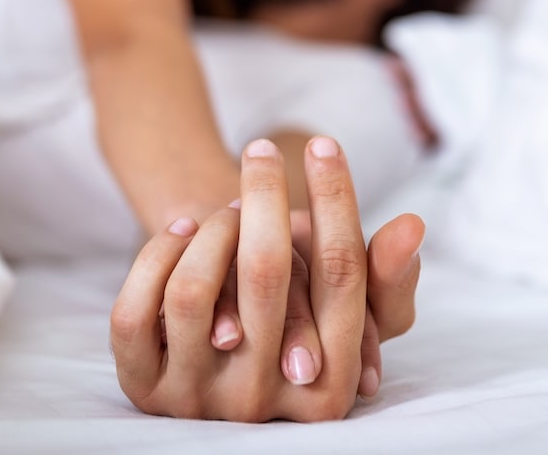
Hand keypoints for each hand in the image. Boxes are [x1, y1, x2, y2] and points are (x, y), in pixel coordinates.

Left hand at [110, 137, 376, 420]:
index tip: (324, 145)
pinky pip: (136, 311)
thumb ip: (386, 274)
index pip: (343, 275)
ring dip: (211, 229)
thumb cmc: (299, 320)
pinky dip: (156, 256)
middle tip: (260, 150)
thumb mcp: (348, 306)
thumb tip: (411, 225)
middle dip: (263, 193)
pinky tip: (181, 232)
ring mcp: (198, 400)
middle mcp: (264, 401)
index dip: (335, 200)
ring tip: (227, 211)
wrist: (216, 369)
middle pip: (267, 273)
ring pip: (192, 292)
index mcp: (331, 387)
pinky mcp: (144, 389)